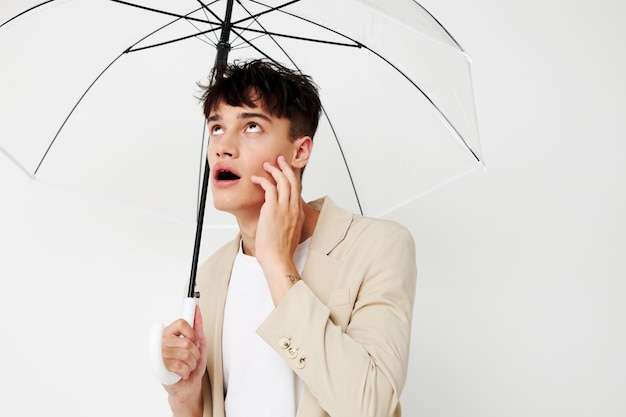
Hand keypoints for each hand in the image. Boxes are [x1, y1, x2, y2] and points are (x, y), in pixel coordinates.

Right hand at [162, 306, 206, 412]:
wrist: (188, 386)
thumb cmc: (192, 364)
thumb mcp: (199, 343)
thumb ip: (197, 327)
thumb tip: (197, 311)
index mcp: (170, 334)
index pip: (181, 322)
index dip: (192, 333)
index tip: (194, 339)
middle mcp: (163, 343)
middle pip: (186, 341)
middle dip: (195, 353)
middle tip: (191, 357)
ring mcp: (160, 355)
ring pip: (185, 354)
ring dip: (191, 363)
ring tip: (187, 365)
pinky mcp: (160, 368)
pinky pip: (180, 366)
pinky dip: (186, 371)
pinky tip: (181, 372)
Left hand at [251, 155, 303, 303]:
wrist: (278, 259)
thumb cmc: (280, 251)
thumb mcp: (289, 234)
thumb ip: (286, 223)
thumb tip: (277, 220)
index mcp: (298, 214)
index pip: (297, 190)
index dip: (292, 178)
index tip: (286, 172)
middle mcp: (294, 208)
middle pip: (293, 180)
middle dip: (286, 167)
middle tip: (280, 160)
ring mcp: (285, 207)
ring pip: (283, 180)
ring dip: (274, 170)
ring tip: (266, 165)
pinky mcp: (273, 209)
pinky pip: (269, 187)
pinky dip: (262, 180)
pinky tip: (255, 179)